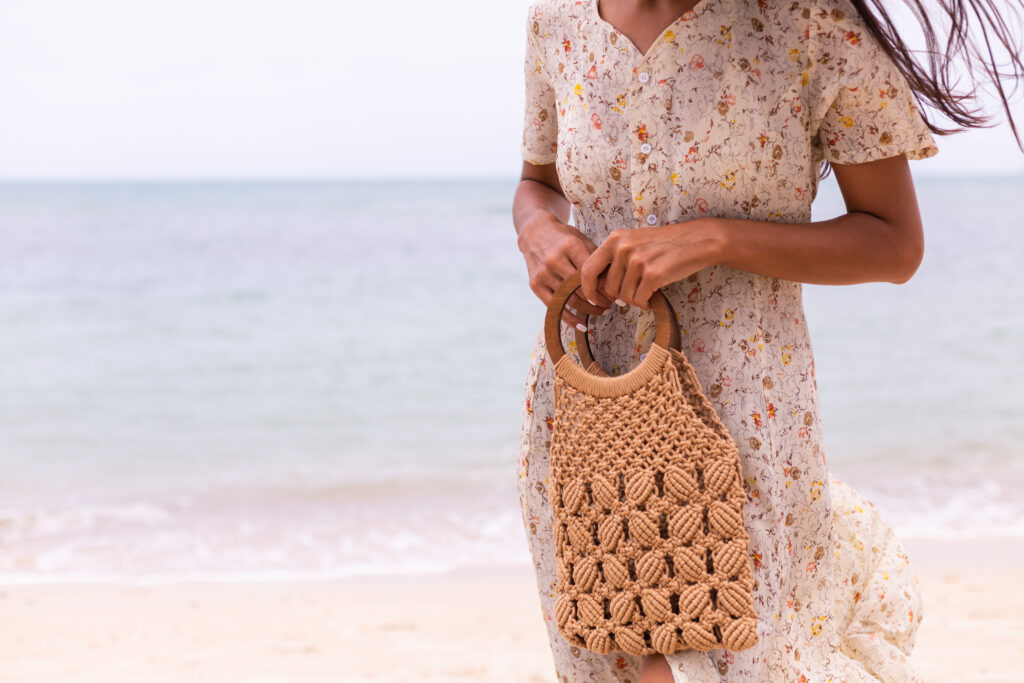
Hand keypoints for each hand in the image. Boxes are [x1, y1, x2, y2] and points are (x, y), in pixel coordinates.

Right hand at [518, 211, 616, 328]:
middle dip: (599, 300)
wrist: (535, 233)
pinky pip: (554, 307)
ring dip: (588, 309)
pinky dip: (569, 318)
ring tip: (601, 311)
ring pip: (570, 299)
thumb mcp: (581, 240)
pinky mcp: (535, 285)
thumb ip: (596, 259)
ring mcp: (544, 273)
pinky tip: (582, 325)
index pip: (592, 273)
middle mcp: (555, 260)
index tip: (616, 295)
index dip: (605, 287)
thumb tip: (615, 281)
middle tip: (611, 305)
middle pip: (582, 288)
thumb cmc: (564, 237)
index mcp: (570, 246)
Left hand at [579, 218, 725, 309]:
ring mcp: (638, 261)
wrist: (697, 240)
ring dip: (634, 299)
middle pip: (609, 288)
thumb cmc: (665, 243)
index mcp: (615, 239)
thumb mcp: (634, 241)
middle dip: (620, 296)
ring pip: (624, 296)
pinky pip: (639, 300)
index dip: (587, 289)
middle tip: (633, 293)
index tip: (593, 299)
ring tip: (646, 291)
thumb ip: (615, 258)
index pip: (588, 269)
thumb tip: (600, 286)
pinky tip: (652, 297)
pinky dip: (645, 303)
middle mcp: (623, 248)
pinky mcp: (653, 274)